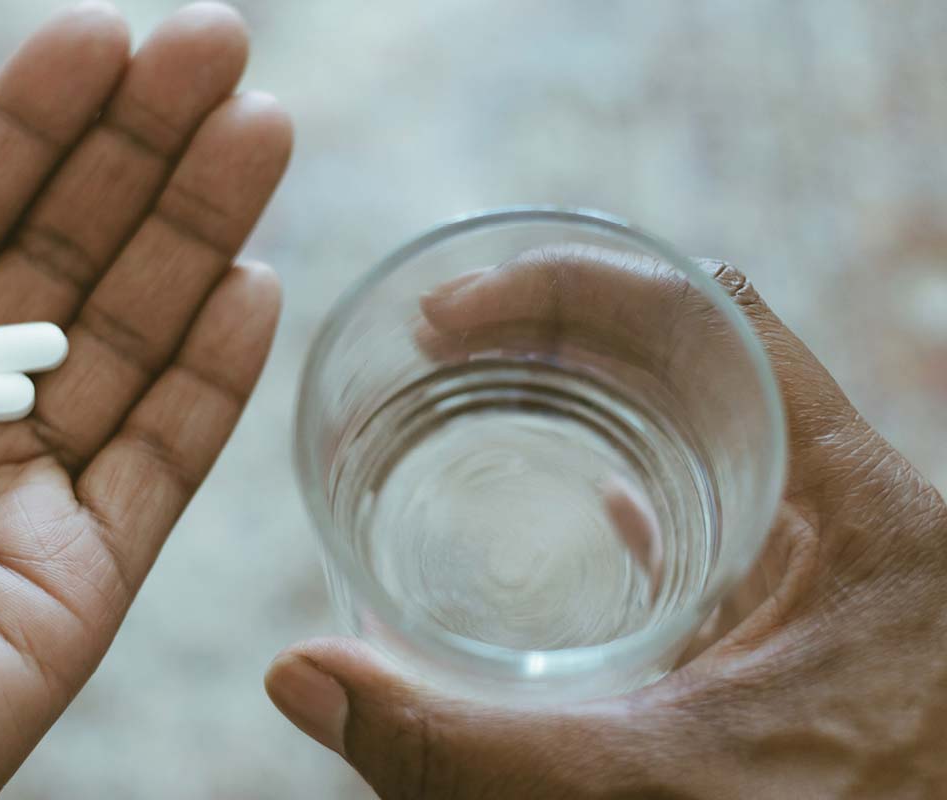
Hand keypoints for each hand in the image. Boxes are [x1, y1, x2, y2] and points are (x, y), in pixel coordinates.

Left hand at [0, 3, 290, 796]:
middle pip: (52, 264)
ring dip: (194, 231)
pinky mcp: (59, 602)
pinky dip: (209, 379)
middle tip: (212, 40)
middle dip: (134, 149)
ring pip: (119, 347)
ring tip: (257, 120)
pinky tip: (255, 277)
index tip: (93, 32)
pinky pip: (153, 472)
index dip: (19, 126)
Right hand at [266, 255, 946, 796]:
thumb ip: (464, 749)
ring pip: (709, 426)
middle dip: (556, 331)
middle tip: (437, 341)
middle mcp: (859, 512)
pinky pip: (726, 508)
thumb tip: (302, 679)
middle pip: (699, 354)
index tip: (453, 314)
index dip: (572, 284)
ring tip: (479, 393)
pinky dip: (642, 485)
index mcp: (862, 510)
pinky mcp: (819, 619)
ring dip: (593, 399)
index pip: (714, 316)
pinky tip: (592, 509)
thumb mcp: (645, 786)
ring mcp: (841, 564)